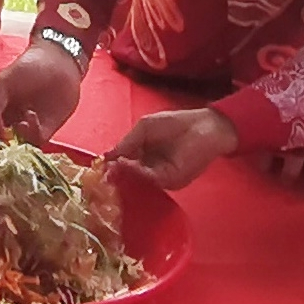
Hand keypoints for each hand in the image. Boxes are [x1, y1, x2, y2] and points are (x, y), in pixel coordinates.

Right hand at [0, 40, 82, 145]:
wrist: (58, 59)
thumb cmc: (28, 66)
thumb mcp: (5, 83)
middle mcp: (13, 122)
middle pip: (3, 143)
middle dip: (1, 145)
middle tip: (2, 139)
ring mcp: (30, 127)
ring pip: (20, 145)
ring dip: (18, 139)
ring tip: (20, 123)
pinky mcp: (48, 128)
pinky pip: (38, 141)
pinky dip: (32, 134)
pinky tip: (31, 117)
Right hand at [107, 109, 238, 190]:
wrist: (207, 128)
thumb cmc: (177, 123)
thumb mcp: (145, 127)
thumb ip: (127, 142)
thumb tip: (106, 157)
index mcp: (140, 155)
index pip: (121, 164)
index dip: (109, 166)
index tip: (96, 168)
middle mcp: (148, 168)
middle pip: (127, 176)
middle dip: (114, 175)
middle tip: (100, 175)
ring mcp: (159, 176)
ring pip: (137, 180)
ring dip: (124, 175)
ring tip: (111, 169)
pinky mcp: (170, 180)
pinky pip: (150, 179)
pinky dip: (138, 174)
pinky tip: (127, 165)